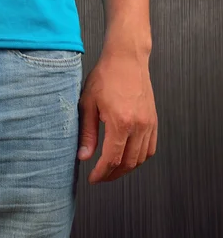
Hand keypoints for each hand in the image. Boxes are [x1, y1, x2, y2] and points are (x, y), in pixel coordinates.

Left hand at [77, 49, 157, 183]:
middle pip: (128, 163)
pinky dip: (140, 158)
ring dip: (126, 168)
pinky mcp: (154, 120)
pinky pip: (151, 147)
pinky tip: (127, 158)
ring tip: (111, 170)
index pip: (112, 159)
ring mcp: (149, 123)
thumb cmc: (105, 77)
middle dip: (112, 174)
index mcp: (121, 122)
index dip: (101, 173)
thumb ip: (87, 133)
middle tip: (99, 177)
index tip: (92, 178)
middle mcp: (139, 125)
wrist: (126, 59)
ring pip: (141, 158)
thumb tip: (83, 156)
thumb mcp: (88, 104)